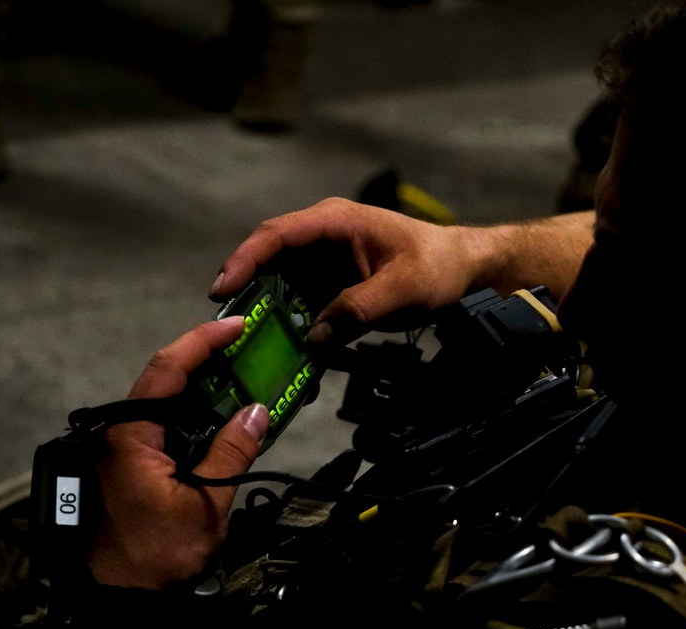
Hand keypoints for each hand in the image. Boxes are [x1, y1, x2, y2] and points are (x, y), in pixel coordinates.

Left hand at [87, 317, 269, 589]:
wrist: (121, 601)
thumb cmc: (158, 554)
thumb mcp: (205, 503)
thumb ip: (232, 452)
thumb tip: (257, 410)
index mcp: (131, 435)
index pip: (166, 370)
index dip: (201, 341)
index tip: (236, 325)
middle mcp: (122, 434)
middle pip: (165, 380)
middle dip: (207, 358)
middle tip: (248, 347)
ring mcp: (126, 450)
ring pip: (167, 402)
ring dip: (205, 387)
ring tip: (244, 373)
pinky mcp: (135, 466)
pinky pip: (167, 427)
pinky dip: (197, 414)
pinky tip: (225, 414)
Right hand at [209, 198, 482, 348]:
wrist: (462, 268)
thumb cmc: (437, 265)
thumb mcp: (404, 288)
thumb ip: (359, 309)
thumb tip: (317, 336)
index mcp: (335, 222)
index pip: (277, 235)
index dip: (245, 259)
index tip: (222, 288)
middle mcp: (322, 236)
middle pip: (270, 260)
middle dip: (248, 290)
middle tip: (228, 326)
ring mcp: (325, 260)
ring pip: (282, 283)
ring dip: (268, 311)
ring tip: (250, 344)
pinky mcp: (332, 282)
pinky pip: (302, 300)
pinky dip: (292, 321)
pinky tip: (285, 348)